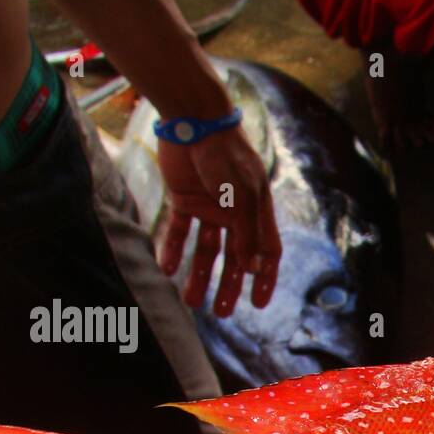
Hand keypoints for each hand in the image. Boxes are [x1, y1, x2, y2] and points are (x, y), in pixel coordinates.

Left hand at [156, 126, 281, 316]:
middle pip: (234, 258)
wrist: (192, 119)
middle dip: (228, 286)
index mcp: (257, 212)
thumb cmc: (225, 154)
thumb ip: (247, 232)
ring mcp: (209, 207)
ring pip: (206, 250)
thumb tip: (254, 269)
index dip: (264, 279)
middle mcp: (235, 213)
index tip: (259, 304)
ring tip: (190, 300)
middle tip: (221, 313)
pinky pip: (179, 231)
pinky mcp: (184, 199)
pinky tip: (166, 269)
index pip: (266, 253)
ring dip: (199, 275)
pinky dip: (172, 250)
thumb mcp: (242, 196)